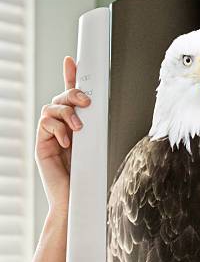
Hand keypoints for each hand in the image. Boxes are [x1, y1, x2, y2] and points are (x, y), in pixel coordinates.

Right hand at [35, 56, 90, 214]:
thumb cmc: (86, 178)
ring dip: (67, 113)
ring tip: (78, 129)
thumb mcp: (93, 147)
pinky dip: (58, 129)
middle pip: (60, 99)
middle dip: (73, 94)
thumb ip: (92, 129)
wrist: (74, 200)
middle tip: (86, 102)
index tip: (72, 61)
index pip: (69, 98)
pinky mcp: (42, 144)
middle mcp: (60, 129)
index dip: (69, 78)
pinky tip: (66, 142)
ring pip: (51, 108)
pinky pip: (45, 123)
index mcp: (74, 128)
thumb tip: (96, 107)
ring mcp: (49, 136)